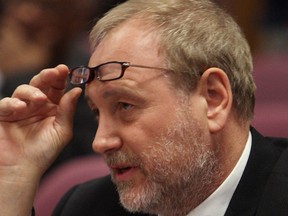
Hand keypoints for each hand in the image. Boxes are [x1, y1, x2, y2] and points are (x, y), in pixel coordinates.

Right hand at [0, 65, 81, 214]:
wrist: (22, 169)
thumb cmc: (44, 151)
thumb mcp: (62, 131)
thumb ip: (67, 110)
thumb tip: (77, 90)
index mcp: (53, 107)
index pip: (57, 88)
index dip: (60, 78)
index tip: (65, 69)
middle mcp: (37, 105)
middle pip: (41, 84)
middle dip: (47, 76)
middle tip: (54, 72)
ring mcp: (20, 109)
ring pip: (23, 90)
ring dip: (32, 92)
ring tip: (40, 99)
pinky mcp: (4, 115)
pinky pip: (6, 103)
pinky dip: (12, 103)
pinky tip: (21, 107)